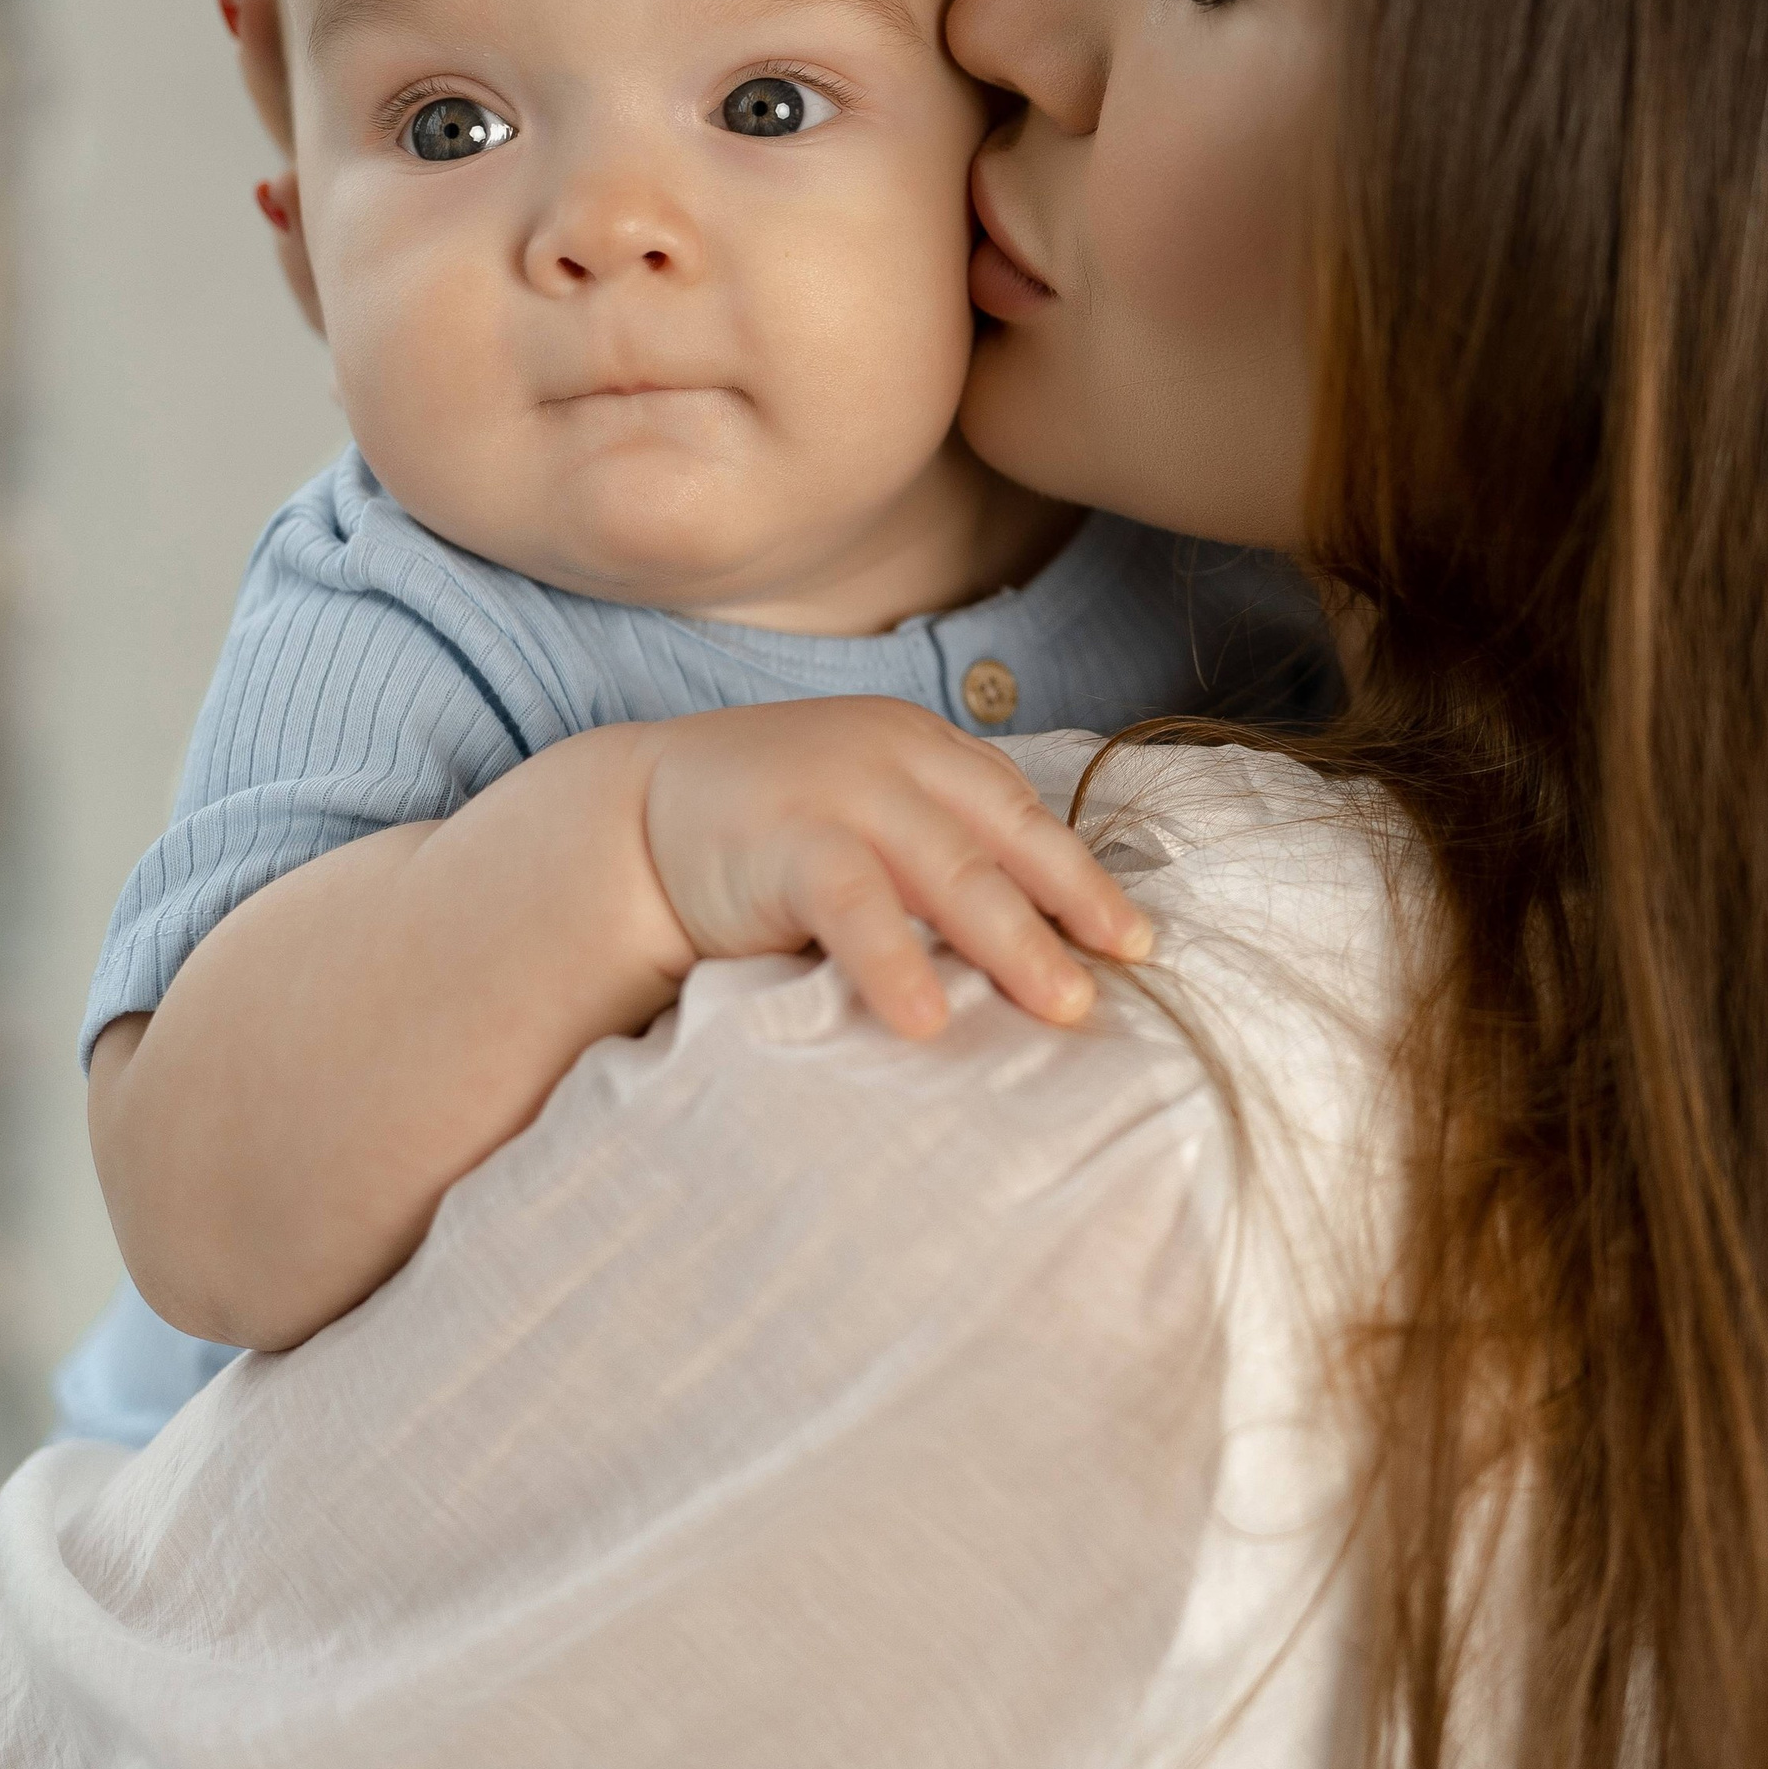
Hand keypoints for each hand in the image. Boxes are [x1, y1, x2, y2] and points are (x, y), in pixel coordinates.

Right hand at [641, 699, 1151, 1038]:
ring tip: (1063, 1005)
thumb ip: (933, 852)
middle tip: (1125, 971)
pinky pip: (855, 905)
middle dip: (1073, 907)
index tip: (1135, 939)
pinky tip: (925, 1019)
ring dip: (1013, 942)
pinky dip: (894, 961)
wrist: (631, 820)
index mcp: (923, 749)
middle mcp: (894, 758)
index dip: (1080, 876)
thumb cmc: (768, 835)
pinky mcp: (784, 841)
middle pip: (1004, 839)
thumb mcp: (863, 818)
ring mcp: (840, 792)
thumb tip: (1039, 942)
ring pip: (950, 871)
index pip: (1019, 813)